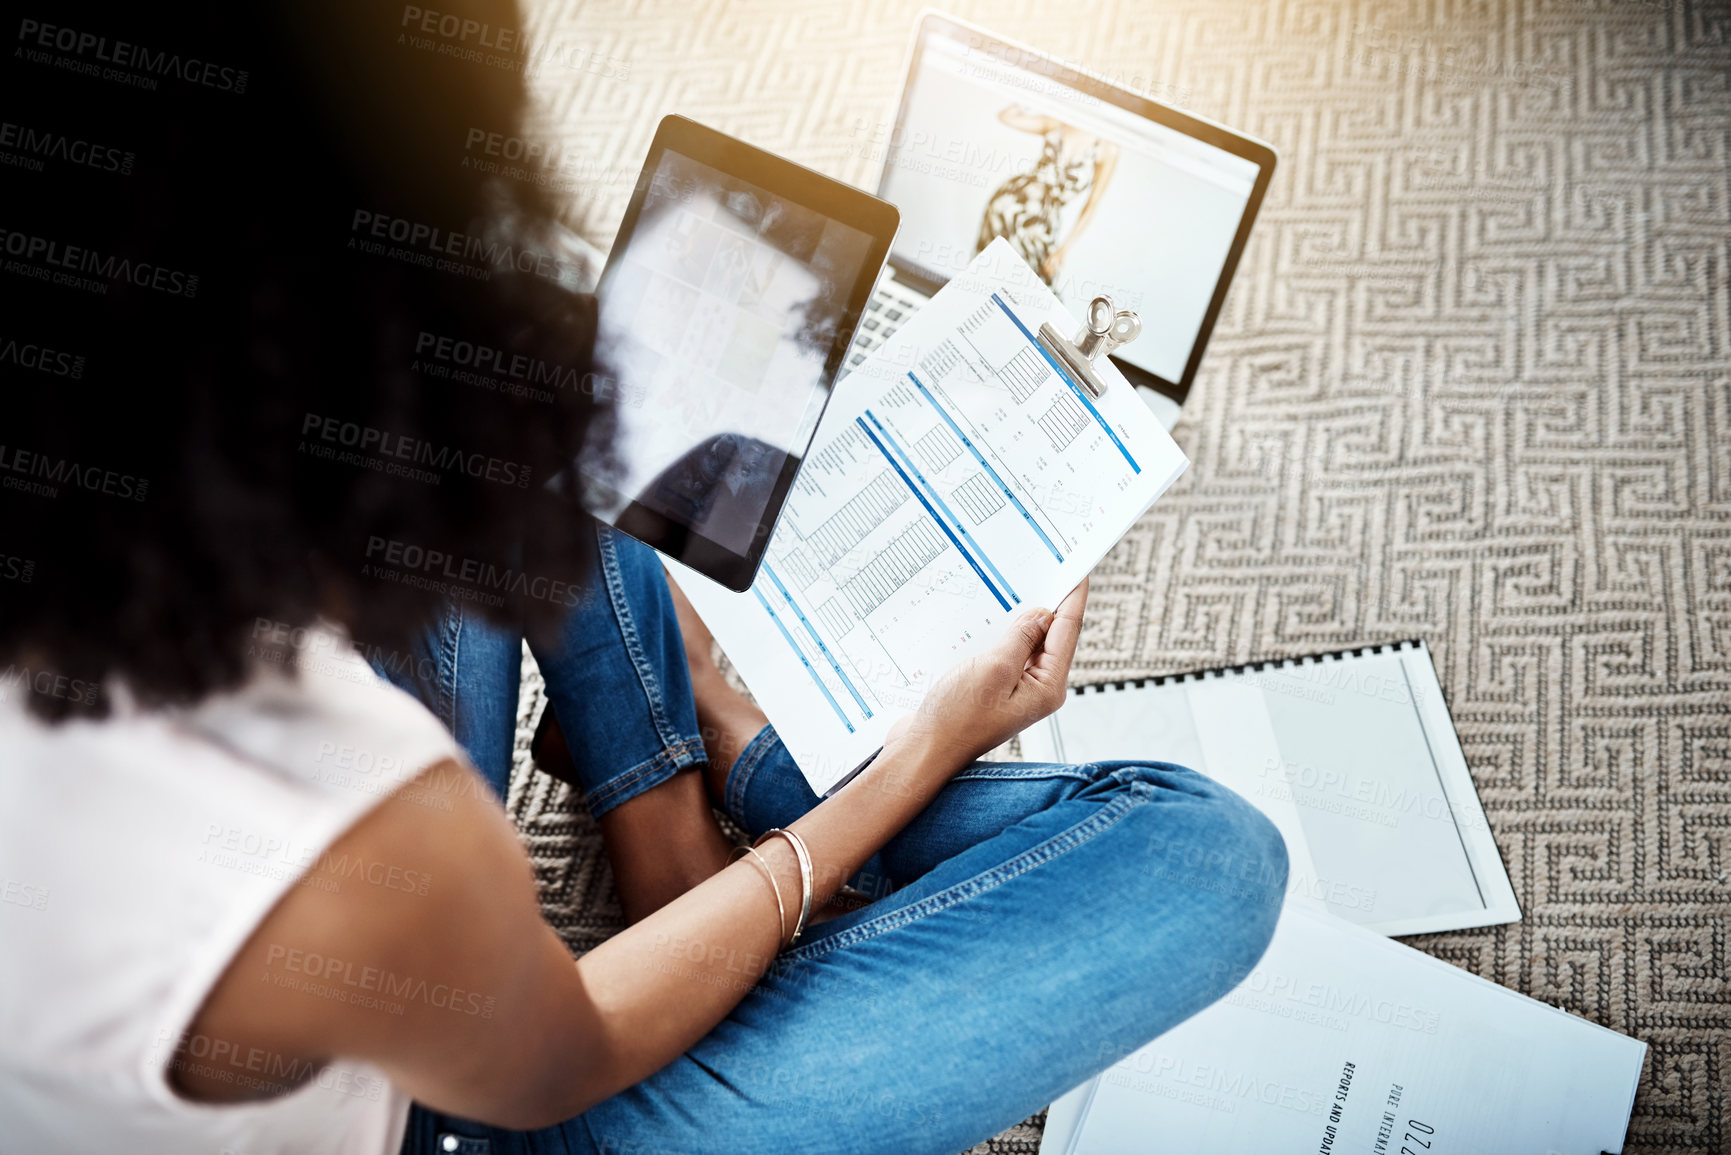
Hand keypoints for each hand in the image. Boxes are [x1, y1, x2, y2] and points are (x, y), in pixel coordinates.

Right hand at [886, 578, 1088, 772]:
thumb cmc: (957, 720)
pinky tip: (989, 617)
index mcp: (1047, 686)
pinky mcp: (994, 689)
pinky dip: (999, 634)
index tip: (1079, 568)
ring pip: (1025, 643)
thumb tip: (1043, 614)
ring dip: (1019, 618)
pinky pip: (1004, 653)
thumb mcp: (994, 669)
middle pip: (1050, 635)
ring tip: (1018, 585)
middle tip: (1048, 566)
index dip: (1073, 596)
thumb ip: (1022, 638)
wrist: (922, 751)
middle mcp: (1037, 688)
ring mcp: (1015, 689)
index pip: (1067, 631)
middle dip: (1048, 603)